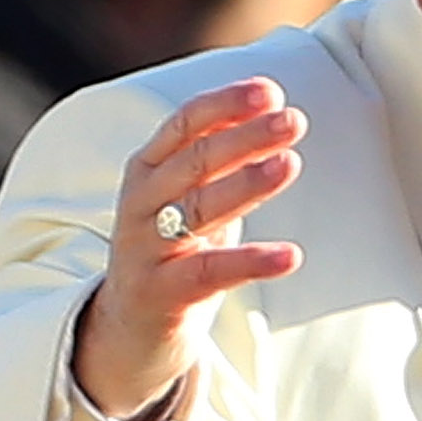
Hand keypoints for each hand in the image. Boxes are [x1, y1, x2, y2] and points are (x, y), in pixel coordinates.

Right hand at [74, 79, 304, 416]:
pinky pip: (211, 273)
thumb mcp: (187, 197)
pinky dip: (252, 262)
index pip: (184, 124)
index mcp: (146, 169)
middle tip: (293, 120)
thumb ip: (218, 156)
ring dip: (246, 184)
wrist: (127, 329)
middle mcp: (139, 203)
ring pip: (199, 210)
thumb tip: (270, 107)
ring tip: (290, 164)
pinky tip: (290, 256)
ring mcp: (146, 249)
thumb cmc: (171, 251)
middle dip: (246, 137)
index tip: (271, 91)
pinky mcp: (160, 293)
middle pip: (194, 161)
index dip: (226, 104)